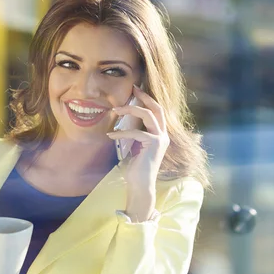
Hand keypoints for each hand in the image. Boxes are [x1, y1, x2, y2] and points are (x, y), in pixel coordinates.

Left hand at [107, 84, 169, 220]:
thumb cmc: (136, 168)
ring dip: (130, 110)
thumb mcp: (135, 146)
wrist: (140, 184)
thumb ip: (135, 133)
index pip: (157, 111)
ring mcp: (160, 139)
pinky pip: (135, 132)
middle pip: (157, 108)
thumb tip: (124, 119)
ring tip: (115, 110)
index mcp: (160, 134)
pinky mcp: (153, 144)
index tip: (135, 91)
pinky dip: (121, 132)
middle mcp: (163, 135)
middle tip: (132, 89)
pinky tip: (110, 135)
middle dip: (144, 97)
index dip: (147, 100)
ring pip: (148, 115)